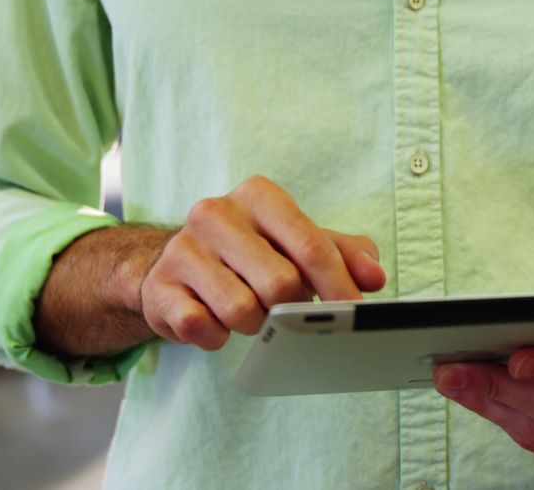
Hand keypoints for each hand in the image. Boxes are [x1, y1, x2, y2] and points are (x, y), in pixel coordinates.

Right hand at [140, 176, 385, 349]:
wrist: (175, 268)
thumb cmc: (253, 253)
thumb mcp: (300, 244)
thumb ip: (345, 254)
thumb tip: (374, 278)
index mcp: (259, 196)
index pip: (310, 245)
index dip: (339, 286)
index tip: (354, 313)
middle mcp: (216, 213)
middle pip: (280, 284)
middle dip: (291, 308)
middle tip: (286, 310)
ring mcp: (182, 249)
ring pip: (241, 310)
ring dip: (255, 325)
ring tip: (251, 313)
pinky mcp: (159, 287)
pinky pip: (201, 327)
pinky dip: (218, 337)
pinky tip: (217, 324)